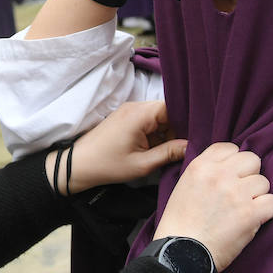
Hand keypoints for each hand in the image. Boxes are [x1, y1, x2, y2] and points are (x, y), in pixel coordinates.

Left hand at [55, 101, 186, 193]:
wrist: (78, 165)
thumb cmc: (108, 165)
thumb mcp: (142, 164)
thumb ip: (169, 153)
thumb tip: (191, 146)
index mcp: (139, 114)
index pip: (172, 108)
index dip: (185, 122)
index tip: (194, 138)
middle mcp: (135, 107)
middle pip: (166, 113)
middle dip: (175, 130)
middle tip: (180, 149)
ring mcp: (129, 111)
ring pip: (158, 118)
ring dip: (164, 134)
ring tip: (166, 153)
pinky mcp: (125, 119)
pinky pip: (147, 122)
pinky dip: (154, 134)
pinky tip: (154, 150)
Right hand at [154, 143, 272, 270]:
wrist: (180, 254)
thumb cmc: (180, 225)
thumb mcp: (184, 186)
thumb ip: (206, 172)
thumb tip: (230, 166)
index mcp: (200, 166)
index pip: (230, 148)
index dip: (234, 162)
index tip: (231, 176)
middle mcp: (219, 175)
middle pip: (252, 160)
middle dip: (249, 176)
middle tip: (240, 193)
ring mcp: (236, 193)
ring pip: (264, 183)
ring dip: (256, 197)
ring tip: (241, 211)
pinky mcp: (250, 214)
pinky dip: (266, 212)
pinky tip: (253, 220)